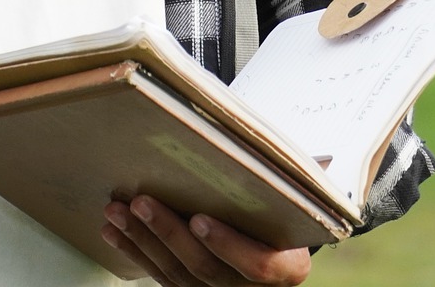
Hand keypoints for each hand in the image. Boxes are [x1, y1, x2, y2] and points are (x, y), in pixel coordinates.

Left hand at [101, 196, 310, 285]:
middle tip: (142, 202)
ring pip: (176, 275)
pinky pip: (159, 276)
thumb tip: (322, 159)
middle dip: (169, 235)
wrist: (276, 243)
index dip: (228, 245)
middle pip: (206, 269)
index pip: (259, 265)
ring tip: (117, 211)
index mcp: (287, 268)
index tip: (200, 219)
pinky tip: (113, 231)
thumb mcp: (299, 200)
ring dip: (142, 241)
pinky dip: (134, 252)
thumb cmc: (285, 212)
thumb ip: (300, 184)